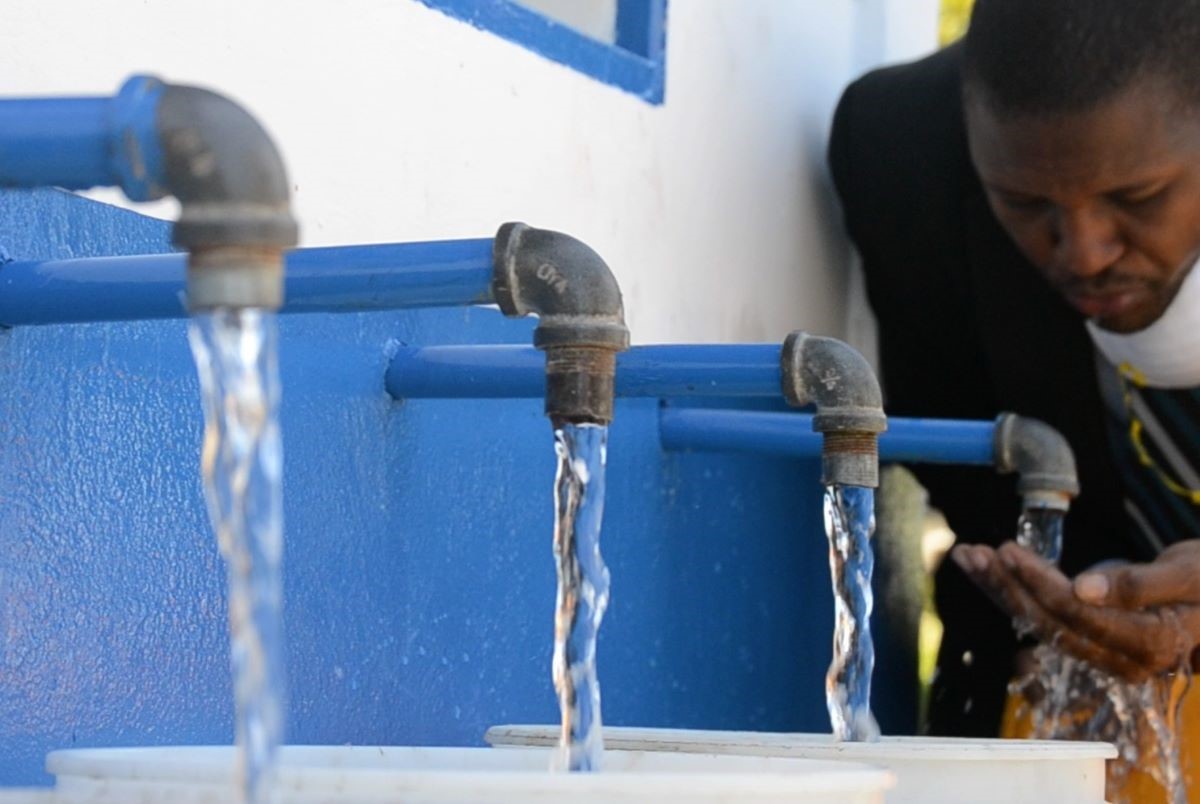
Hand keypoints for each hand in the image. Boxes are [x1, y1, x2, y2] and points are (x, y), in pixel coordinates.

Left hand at [950, 540, 1199, 680]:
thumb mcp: (1189, 573)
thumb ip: (1139, 583)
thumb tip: (1084, 588)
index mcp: (1150, 643)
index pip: (1077, 614)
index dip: (1038, 582)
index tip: (1008, 551)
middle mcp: (1124, 658)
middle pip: (1050, 622)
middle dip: (1007, 586)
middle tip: (975, 553)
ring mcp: (1108, 654)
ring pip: (1042, 622)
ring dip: (1001, 590)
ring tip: (968, 558)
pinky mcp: (1096, 641)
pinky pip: (1048, 618)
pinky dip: (1016, 592)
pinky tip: (988, 572)